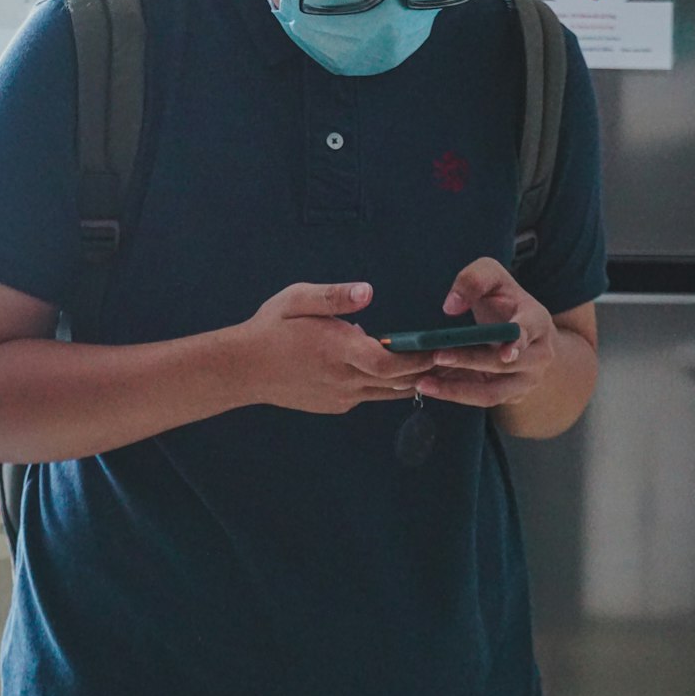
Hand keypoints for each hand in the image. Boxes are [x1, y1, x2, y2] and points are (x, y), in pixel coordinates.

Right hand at [244, 281, 433, 414]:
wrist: (244, 368)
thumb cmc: (272, 327)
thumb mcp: (299, 298)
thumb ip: (335, 296)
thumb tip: (368, 291)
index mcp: (338, 351)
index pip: (390, 364)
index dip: (418, 358)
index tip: (439, 346)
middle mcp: (344, 379)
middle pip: (397, 381)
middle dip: (424, 368)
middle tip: (450, 355)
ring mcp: (340, 396)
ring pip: (387, 392)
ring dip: (410, 379)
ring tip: (433, 363)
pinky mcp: (335, 404)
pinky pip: (369, 395)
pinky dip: (386, 384)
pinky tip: (394, 369)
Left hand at [413, 258, 556, 408]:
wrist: (524, 331)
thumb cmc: (504, 299)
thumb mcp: (492, 276)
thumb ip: (474, 280)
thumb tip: (451, 306)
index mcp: (537, 321)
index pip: (528, 331)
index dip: (518, 343)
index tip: (506, 354)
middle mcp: (538, 355)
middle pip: (503, 365)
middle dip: (469, 361)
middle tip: (437, 356)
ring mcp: (526, 380)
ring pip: (492, 393)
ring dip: (456, 390)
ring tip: (422, 382)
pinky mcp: (511, 396)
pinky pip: (482, 400)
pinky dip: (454, 395)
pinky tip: (428, 386)